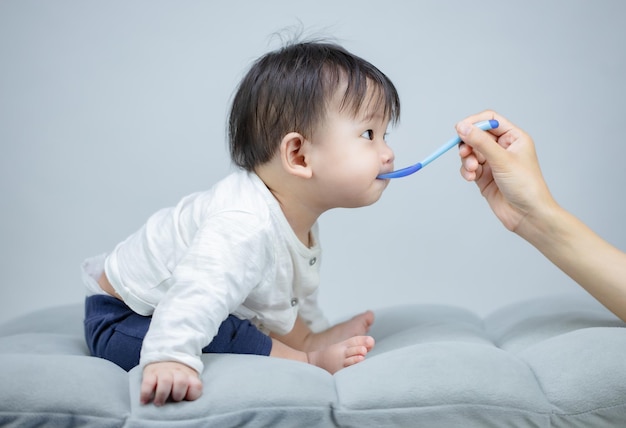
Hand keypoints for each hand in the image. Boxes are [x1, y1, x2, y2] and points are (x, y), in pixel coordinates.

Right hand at [140, 361, 202, 405]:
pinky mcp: (150, 373)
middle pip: (181, 382)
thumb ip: (191, 390)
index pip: (196, 386)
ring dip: (162, 395)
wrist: (165, 357)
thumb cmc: (177, 376)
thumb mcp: (188, 380)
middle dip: (177, 394)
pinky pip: (148, 382)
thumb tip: (186, 406)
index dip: (192, 394)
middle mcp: (177, 372)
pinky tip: (144, 401)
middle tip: (173, 400)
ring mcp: (163, 372)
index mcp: (189, 376)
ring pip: (165, 381)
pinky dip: (146, 393)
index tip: (186, 399)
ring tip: (158, 403)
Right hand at [456, 110, 554, 232]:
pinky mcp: (484, 176)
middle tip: (464, 152)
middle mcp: (503, 147)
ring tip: (472, 170)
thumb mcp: (501, 160)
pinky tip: (470, 177)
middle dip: (468, 144)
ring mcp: (493, 162)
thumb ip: (480, 142)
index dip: (474, 122)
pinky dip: (466, 170)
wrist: (527, 215)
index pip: (490, 120)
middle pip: (477, 135)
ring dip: (466, 159)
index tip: (460, 129)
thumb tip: (461, 127)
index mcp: (514, 137)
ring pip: (470, 152)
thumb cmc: (525, 186)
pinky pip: (468, 166)